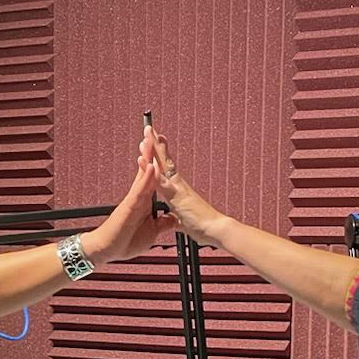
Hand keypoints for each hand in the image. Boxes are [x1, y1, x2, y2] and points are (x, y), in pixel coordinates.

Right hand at [80, 133, 169, 263]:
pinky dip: (147, 178)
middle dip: (149, 149)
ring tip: (149, 139)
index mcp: (145, 200)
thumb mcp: (153, 233)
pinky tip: (152, 167)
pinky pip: (140, 190)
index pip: (153, 175)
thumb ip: (163, 224)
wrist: (108, 251)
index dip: (158, 159)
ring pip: (143, 174)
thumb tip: (173, 219)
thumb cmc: (126, 242)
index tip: (160, 142)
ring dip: (146, 156)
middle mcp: (139, 195)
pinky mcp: (130, 206)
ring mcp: (134, 199)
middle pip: (147, 167)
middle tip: (150, 129)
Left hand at [144, 125, 230, 245]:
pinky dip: (151, 169)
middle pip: (165, 160)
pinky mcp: (176, 196)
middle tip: (149, 128)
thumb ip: (180, 218)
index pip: (168, 169)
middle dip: (157, 144)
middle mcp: (179, 184)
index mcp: (179, 190)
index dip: (161, 156)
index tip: (155, 141)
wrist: (216, 230)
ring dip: (154, 149)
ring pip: (163, 165)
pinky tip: (143, 159)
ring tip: (147, 133)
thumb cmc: (203, 226)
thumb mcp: (186, 221)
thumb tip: (178, 220)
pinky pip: (160, 181)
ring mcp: (177, 188)